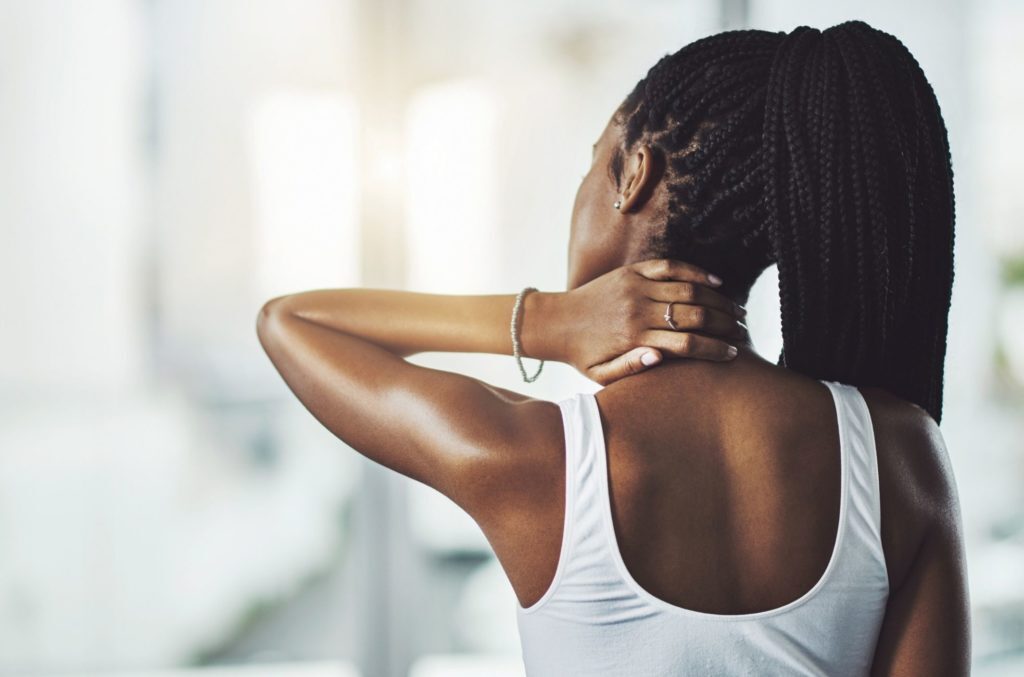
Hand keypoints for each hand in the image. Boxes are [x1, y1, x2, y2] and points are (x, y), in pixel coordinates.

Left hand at [554, 259, 746, 384]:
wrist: (557, 322)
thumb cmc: (583, 355)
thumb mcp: (602, 375)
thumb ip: (631, 370)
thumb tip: (661, 359)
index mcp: (634, 339)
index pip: (686, 345)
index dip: (714, 349)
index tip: (733, 354)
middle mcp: (638, 310)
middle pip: (694, 315)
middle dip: (723, 323)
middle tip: (742, 331)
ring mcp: (636, 287)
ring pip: (688, 289)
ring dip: (717, 299)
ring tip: (736, 310)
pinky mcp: (632, 271)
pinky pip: (670, 267)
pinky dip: (696, 272)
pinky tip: (716, 281)